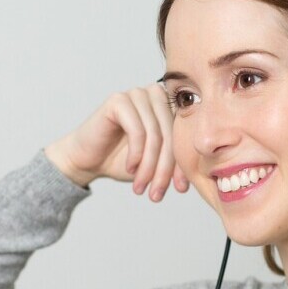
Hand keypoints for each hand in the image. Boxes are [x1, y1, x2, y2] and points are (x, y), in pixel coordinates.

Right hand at [44, 83, 189, 200]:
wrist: (87, 160)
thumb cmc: (122, 161)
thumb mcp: (156, 163)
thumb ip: (177, 161)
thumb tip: (200, 173)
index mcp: (169, 106)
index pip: (184, 135)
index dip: (183, 164)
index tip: (181, 189)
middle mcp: (154, 95)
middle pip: (171, 135)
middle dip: (165, 169)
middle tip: (156, 193)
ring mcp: (136, 95)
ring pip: (155, 135)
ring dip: (149, 166)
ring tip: (141, 186)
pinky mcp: (118, 101)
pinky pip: (137, 130)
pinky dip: (136, 154)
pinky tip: (130, 168)